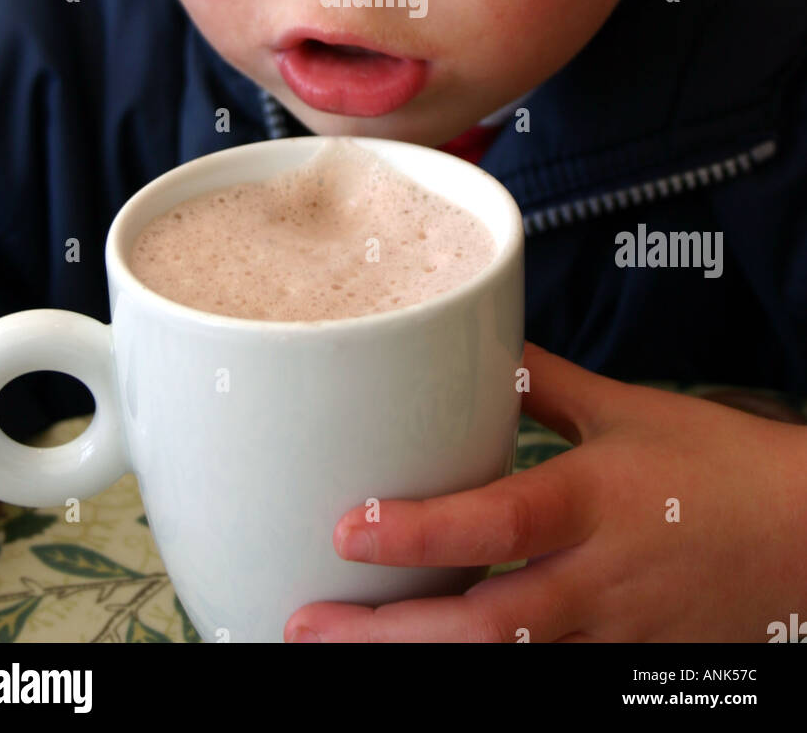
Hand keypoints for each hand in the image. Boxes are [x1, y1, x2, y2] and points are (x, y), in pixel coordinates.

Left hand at [284, 341, 806, 640]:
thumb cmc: (720, 469)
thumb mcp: (633, 411)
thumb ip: (550, 383)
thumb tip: (482, 343)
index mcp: (596, 500)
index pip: (500, 521)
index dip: (422, 530)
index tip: (348, 526)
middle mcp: (598, 579)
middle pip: (483, 626)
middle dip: (386, 634)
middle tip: (306, 623)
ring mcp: (611, 637)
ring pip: (504, 671)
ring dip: (416, 667)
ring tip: (335, 656)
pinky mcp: (624, 673)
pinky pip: (544, 684)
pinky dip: (480, 680)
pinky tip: (424, 669)